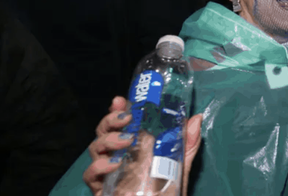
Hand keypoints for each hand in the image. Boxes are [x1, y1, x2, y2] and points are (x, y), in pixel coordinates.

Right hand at [84, 96, 202, 195]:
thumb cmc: (164, 188)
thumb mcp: (179, 164)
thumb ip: (186, 143)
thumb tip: (196, 118)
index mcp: (131, 145)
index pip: (120, 123)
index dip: (117, 109)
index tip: (121, 100)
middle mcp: (115, 155)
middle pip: (103, 130)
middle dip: (111, 119)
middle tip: (126, 117)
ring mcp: (106, 171)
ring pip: (95, 148)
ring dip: (108, 139)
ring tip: (127, 141)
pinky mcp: (100, 188)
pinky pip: (90, 174)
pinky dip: (99, 166)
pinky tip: (114, 164)